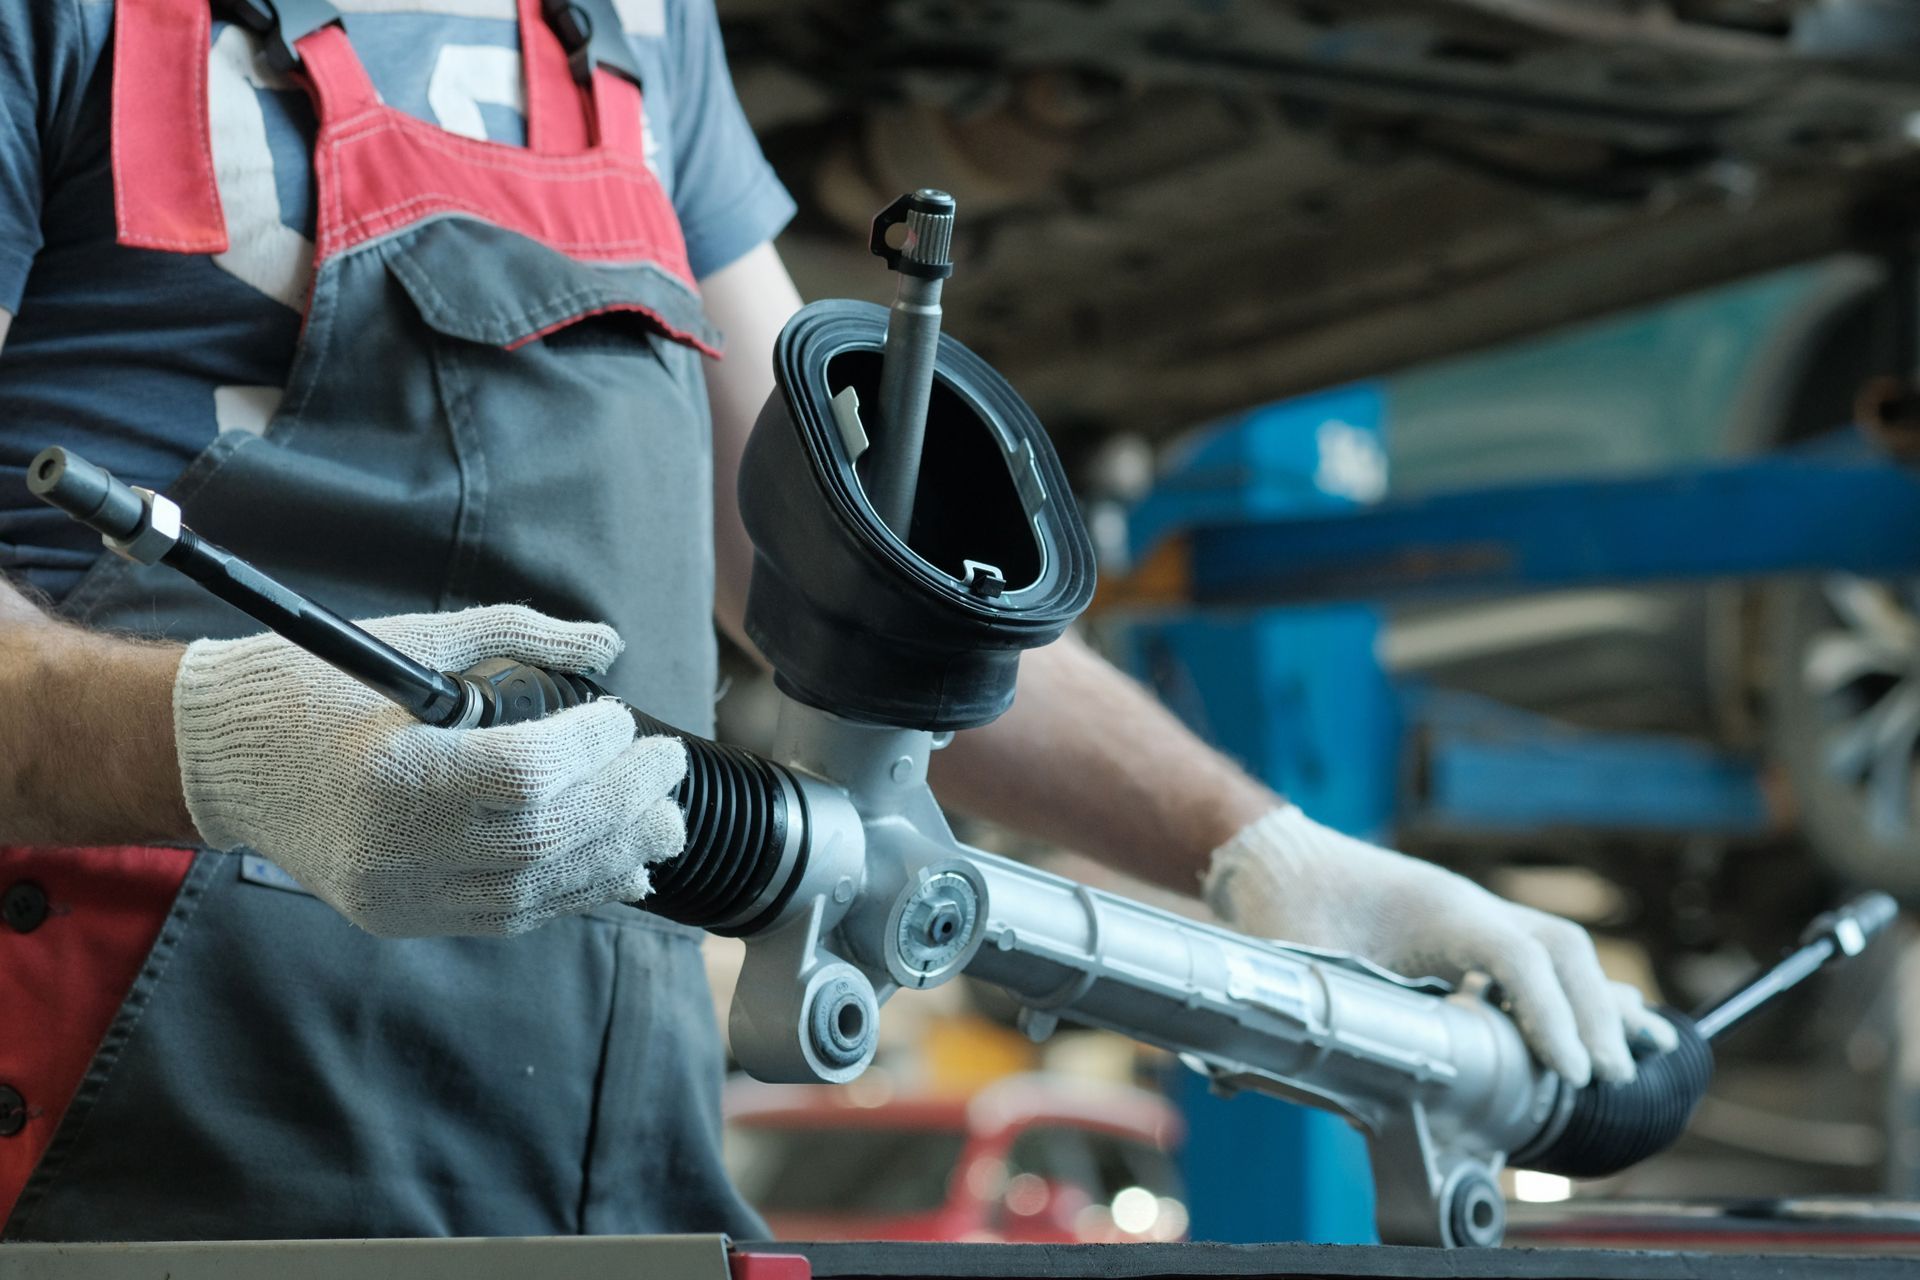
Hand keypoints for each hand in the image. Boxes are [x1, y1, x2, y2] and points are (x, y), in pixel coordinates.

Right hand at [173, 604, 686, 936]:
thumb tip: (608, 642)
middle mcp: (393, 846)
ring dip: (613, 855)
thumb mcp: (413, 641)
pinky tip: (617, 866)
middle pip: (544, 838)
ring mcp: (397, 894)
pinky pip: (506, 916)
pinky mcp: (401, 919)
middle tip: (668, 768)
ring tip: (662, 822)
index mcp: (392, 771)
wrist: (219, 759)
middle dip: (624, 803)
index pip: (524, 776)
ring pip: (535, 890)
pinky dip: (570, 891)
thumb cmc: (312, 689)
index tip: (624, 721)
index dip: (592, 751)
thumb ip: (516, 634)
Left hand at [1203, 806, 1675, 1085]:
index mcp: (1434, 906)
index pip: (1517, 954)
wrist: (1272, 858)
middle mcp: (1467, 905)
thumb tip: (1339, 1086)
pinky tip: (1608, 1026)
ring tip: (1624, 1065)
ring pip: (1558, 951)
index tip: (1570, 1073)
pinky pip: (1538, 959)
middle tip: (1608, 1078)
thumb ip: (1324, 1012)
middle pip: (1559, 948)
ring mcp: (1473, 915)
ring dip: (1592, 1005)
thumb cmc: (1285, 903)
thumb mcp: (1298, 957)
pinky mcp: (1466, 933)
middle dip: (1593, 1012)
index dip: (1549, 1013)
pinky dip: (1574, 995)